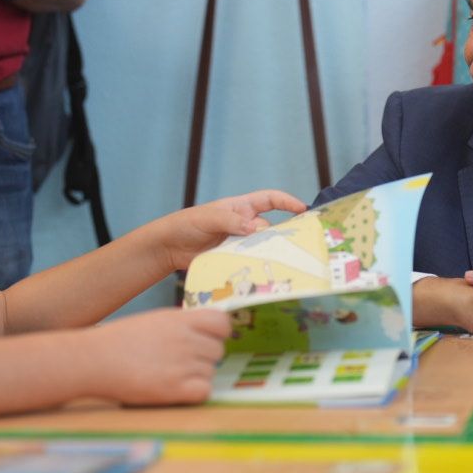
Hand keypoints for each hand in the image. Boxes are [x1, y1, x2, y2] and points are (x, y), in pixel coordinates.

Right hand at [82, 309, 230, 405]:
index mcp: (180, 319)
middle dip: (205, 357)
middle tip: (182, 362)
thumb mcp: (155, 320)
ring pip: (211, 372)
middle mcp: (186, 339)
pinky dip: (195, 393)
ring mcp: (183, 364)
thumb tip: (203, 333)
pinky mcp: (176, 389)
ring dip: (197, 376)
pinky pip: (205, 391)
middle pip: (218, 350)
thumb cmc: (119, 340)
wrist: (95, 359)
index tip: (207, 339)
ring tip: (171, 375)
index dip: (218, 333)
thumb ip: (181, 325)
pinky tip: (177, 389)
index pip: (222, 322)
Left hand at [149, 189, 307, 271]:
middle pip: (271, 228)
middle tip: (296, 244)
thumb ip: (231, 221)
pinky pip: (250, 262)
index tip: (303, 209)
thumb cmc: (187, 224)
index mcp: (241, 207)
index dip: (287, 202)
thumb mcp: (208, 217)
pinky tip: (262, 273)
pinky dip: (257, 266)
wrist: (168, 247)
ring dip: (269, 253)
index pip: (269, 200)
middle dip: (282, 234)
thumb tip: (256, 227)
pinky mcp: (234, 260)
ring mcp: (240, 243)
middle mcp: (244, 225)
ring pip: (263, 247)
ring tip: (280, 261)